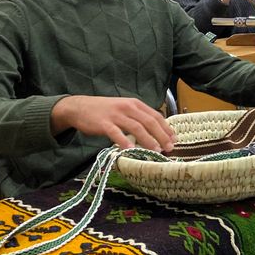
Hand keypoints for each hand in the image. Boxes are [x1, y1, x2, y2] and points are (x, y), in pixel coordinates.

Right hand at [51, 95, 175, 150]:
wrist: (79, 107)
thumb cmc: (105, 110)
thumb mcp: (124, 108)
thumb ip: (138, 117)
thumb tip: (155, 131)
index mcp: (135, 104)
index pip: (155, 116)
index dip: (166, 128)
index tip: (174, 139)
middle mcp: (128, 107)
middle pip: (149, 122)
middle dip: (161, 135)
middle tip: (169, 147)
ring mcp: (116, 115)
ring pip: (136, 128)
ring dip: (148, 140)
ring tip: (156, 150)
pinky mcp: (103, 123)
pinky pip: (116, 133)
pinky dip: (124, 142)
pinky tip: (130, 150)